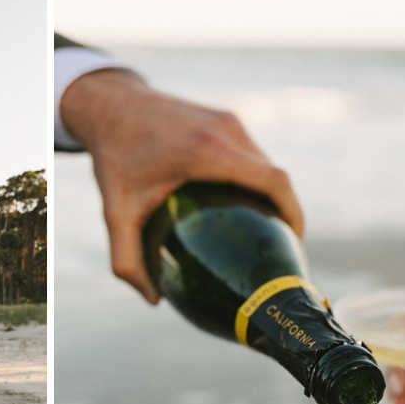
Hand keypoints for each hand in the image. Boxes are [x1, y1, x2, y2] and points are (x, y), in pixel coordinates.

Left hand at [60, 70, 303, 301]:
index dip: (294, 213)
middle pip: (275, 175)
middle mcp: (226, 130)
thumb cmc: (113, 156)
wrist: (110, 104)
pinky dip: (257, 180)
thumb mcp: (115, 210)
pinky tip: (242, 207)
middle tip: (278, 250)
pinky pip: (251, 153)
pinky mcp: (224, 118)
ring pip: (265, 162)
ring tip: (264, 233)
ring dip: (271, 195)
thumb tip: (154, 299)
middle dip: (286, 211)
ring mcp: (228, 121)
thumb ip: (127, 259)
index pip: (274, 180)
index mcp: (208, 150)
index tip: (293, 245)